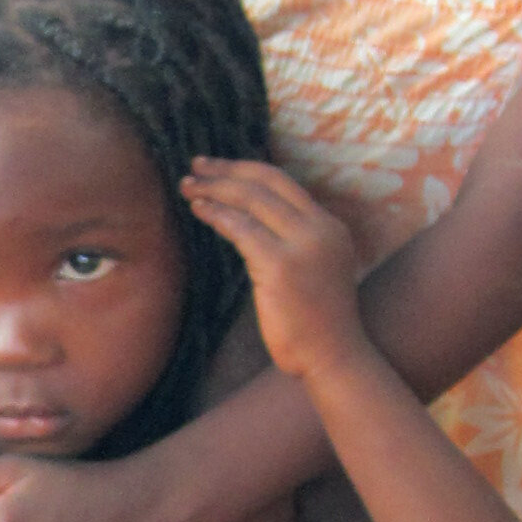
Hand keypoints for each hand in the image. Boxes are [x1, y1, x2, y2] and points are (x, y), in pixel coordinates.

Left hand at [182, 160, 370, 388]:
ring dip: (215, 190)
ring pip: (252, 201)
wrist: (333, 357)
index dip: (247, 170)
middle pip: (267, 183)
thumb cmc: (315, 324)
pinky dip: (217, 216)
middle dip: (227, 169)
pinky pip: (241, 229)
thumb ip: (292, 243)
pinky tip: (198, 210)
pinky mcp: (282, 265)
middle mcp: (321, 229)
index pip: (285, 183)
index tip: (219, 166)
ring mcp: (304, 245)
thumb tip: (248, 221)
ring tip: (188, 187)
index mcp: (330, 227)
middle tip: (196, 164)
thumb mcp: (314, 270)